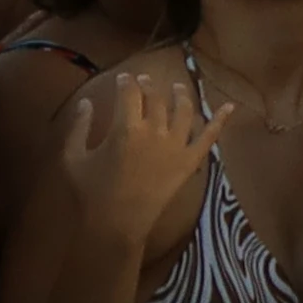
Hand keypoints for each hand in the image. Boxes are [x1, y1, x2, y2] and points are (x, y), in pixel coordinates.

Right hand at [52, 73, 214, 247]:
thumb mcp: (72, 158)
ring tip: (177, 87)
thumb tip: (85, 102)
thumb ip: (78, 127)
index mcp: (126, 128)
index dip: (127, 83)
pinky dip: (220, 120)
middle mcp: (155, 131)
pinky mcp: (190, 161)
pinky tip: (229, 107)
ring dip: (181, 95)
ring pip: (184, 111)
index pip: (129, 94)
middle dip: (150, 86)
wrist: (116, 224)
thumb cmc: (90, 192)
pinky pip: (210, 136)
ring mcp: (177, 146)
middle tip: (146, 79)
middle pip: (156, 100)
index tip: (124, 78)